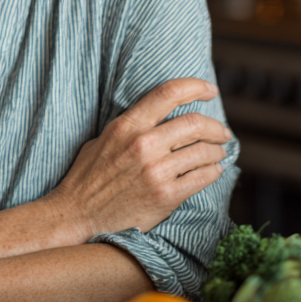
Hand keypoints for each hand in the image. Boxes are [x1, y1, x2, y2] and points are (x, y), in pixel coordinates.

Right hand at [47, 78, 229, 238]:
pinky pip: (202, 178)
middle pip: (194, 123)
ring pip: (203, 151)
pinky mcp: (165, 195)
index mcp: (128, 125)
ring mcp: (156, 171)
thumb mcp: (103, 138)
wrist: (78, 214)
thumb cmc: (88, 176)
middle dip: (215, 127)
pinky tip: (213, 171)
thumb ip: (131, 125)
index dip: (195, 87)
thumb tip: (160, 115)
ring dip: (217, 151)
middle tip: (222, 132)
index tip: (209, 90)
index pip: (168, 93)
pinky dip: (213, 172)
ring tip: (219, 153)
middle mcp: (144, 144)